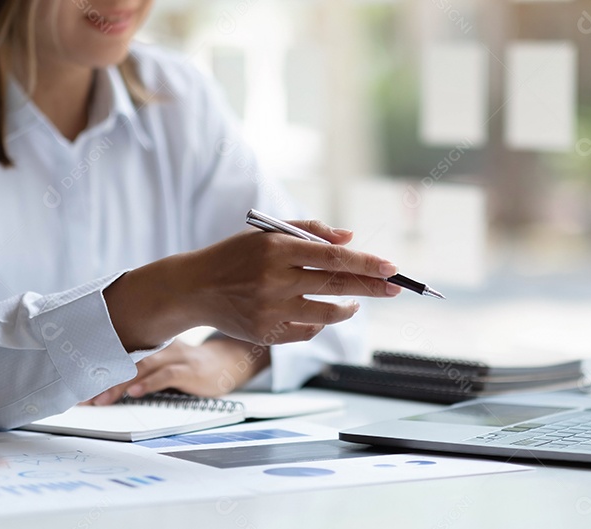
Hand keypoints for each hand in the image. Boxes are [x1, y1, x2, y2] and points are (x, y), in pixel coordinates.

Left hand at [87, 338, 268, 404]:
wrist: (228, 361)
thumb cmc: (190, 364)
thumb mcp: (162, 360)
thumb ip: (139, 364)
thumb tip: (106, 382)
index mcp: (150, 342)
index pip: (118, 353)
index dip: (95, 367)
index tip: (73, 382)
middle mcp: (160, 347)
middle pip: (124, 360)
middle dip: (101, 378)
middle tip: (81, 395)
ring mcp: (175, 357)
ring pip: (141, 367)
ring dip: (119, 384)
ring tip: (100, 399)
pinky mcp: (189, 370)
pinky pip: (166, 375)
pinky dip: (149, 383)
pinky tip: (135, 393)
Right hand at [104, 219, 400, 350]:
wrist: (195, 288)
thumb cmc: (237, 255)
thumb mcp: (266, 233)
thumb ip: (309, 230)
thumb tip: (350, 238)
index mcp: (276, 249)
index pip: (332, 257)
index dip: (366, 263)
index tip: (392, 267)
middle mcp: (274, 280)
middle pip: (336, 285)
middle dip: (371, 287)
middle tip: (395, 287)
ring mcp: (270, 310)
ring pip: (326, 314)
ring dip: (349, 309)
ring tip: (357, 304)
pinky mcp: (265, 333)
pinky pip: (307, 331)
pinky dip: (321, 324)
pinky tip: (325, 314)